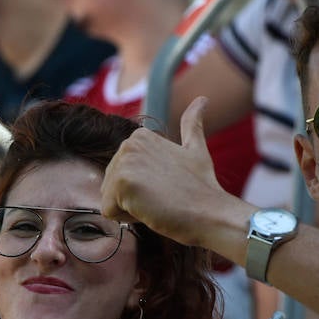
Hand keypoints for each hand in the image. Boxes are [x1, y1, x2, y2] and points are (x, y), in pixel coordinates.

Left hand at [102, 97, 235, 246]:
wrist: (210, 212)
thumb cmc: (202, 186)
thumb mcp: (195, 148)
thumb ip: (192, 124)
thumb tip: (202, 99)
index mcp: (139, 136)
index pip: (120, 174)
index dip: (142, 187)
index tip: (165, 186)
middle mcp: (128, 144)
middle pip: (111, 186)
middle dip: (133, 198)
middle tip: (162, 196)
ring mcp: (124, 163)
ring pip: (109, 199)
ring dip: (130, 209)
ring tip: (158, 203)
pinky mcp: (121, 184)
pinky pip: (108, 211)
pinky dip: (127, 218)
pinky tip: (151, 211)